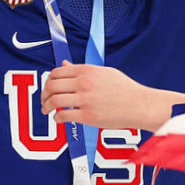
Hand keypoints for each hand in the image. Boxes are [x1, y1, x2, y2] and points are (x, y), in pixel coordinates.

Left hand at [41, 61, 184, 131]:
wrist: (140, 104)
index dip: (48, 81)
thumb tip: (64, 65)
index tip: (48, 88)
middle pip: (51, 86)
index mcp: (87, 70)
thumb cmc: (124, 88)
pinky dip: (57, 118)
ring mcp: (85, 99)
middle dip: (44, 94)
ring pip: (55, 101)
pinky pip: (64, 116)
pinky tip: (58, 119)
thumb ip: (81, 69)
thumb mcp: (103, 72)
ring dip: (46, 106)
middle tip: (44, 100)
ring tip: (47, 110)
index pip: (56, 72)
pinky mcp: (88, 116)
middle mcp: (83, 83)